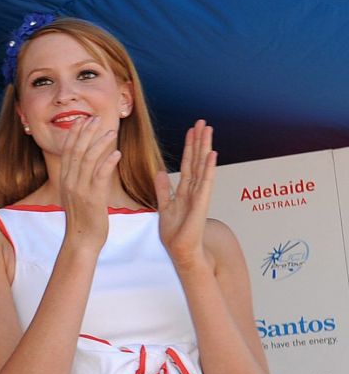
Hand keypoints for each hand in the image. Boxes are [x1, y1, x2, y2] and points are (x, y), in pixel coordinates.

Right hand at [54, 116, 117, 251]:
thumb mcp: (76, 195)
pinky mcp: (92, 198)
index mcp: (65, 179)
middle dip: (86, 133)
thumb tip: (87, 165)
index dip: (75, 134)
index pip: (68, 151)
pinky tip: (117, 153)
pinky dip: (108, 163)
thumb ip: (80, 179)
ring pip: (88, 160)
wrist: (82, 240)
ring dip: (99, 143)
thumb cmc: (83, 219)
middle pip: (76, 151)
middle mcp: (69, 181)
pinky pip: (100, 176)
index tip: (82, 120)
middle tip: (95, 118)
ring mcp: (79, 189)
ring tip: (110, 131)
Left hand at [156, 120, 215, 270]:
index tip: (191, 129)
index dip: (189, 146)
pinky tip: (211, 154)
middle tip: (202, 122)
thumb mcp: (164, 206)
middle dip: (199, 141)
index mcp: (184, 190)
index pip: (187, 163)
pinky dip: (208, 168)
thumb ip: (163, 189)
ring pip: (202, 166)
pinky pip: (206, 182)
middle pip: (196, 160)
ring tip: (208, 130)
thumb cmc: (175, 233)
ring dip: (204, 148)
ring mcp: (199, 195)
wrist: (181, 251)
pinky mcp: (201, 203)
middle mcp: (194, 189)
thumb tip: (160, 172)